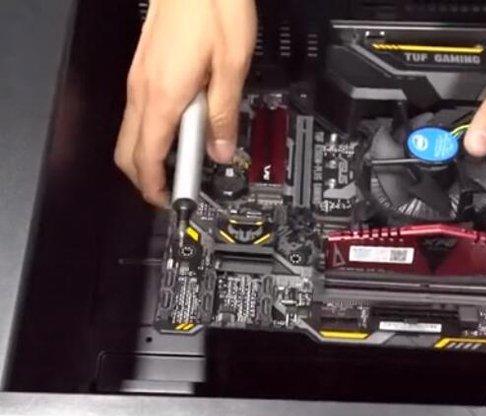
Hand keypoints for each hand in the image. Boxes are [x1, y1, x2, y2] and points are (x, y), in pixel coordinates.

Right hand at [114, 0, 256, 206]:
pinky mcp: (147, 66)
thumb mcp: (232, 67)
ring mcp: (140, 76)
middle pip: (128, 150)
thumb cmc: (214, 7)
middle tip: (176, 187)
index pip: (146, 158)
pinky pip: (143, 109)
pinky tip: (188, 123)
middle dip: (147, 177)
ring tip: (190, 157)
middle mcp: (143, 88)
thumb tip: (221, 149)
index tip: (172, 201)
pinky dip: (158, 129)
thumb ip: (225, 114)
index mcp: (163, 96)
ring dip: (154, 152)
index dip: (156, 188)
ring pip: (133, 131)